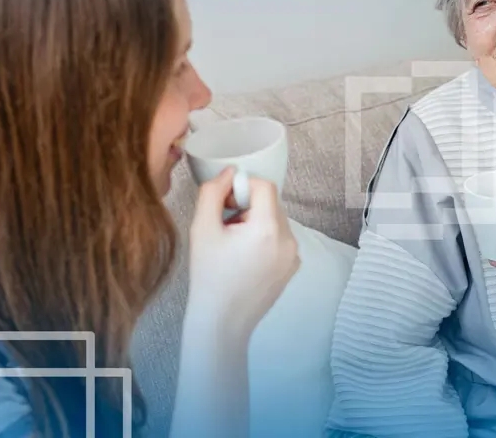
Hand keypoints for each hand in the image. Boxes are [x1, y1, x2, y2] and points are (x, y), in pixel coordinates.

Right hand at [186, 167, 300, 336]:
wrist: (222, 322)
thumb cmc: (209, 278)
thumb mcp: (202, 229)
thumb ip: (212, 192)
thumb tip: (229, 172)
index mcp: (268, 229)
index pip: (265, 186)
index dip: (242, 187)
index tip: (224, 204)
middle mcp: (288, 240)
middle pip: (270, 203)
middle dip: (247, 207)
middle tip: (225, 226)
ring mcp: (293, 255)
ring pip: (275, 220)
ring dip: (255, 223)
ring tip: (234, 245)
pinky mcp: (293, 266)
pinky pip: (280, 238)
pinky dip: (264, 239)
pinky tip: (245, 258)